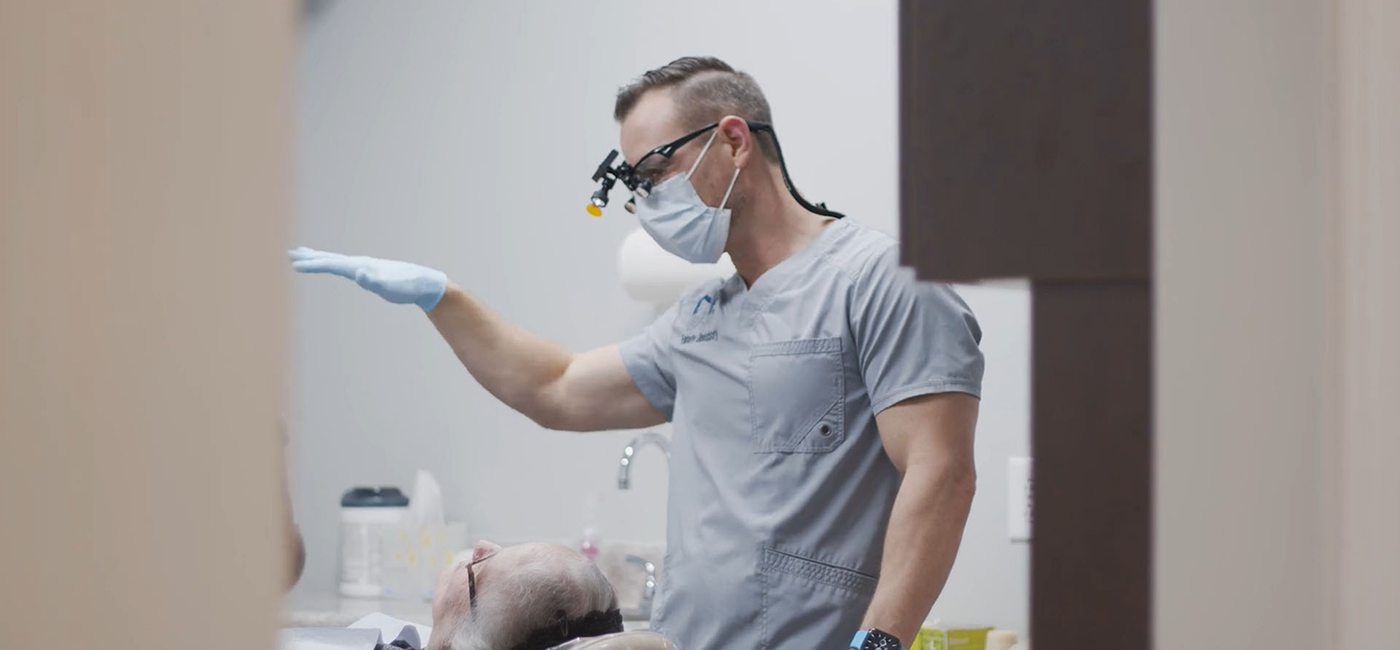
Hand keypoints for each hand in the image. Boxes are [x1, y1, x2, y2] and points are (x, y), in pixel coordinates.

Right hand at [289, 247, 448, 310]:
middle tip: (290, 254)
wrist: (425, 284)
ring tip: (305, 255)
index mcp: (362, 266)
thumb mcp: (390, 287)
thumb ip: (374, 280)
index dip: (313, 265)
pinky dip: (335, 264)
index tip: (295, 265)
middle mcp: (362, 263)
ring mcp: (366, 266)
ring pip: (338, 260)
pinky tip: (336, 266)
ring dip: (320, 258)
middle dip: (311, 257)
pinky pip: (347, 266)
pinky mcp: (371, 272)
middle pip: (331, 258)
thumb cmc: (407, 287)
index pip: (333, 264)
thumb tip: (359, 273)